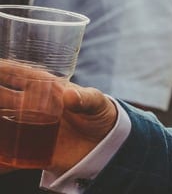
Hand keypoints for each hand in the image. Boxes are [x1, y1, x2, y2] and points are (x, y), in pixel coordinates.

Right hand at [0, 61, 116, 174]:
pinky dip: (2, 158)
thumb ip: (85, 99)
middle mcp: (31, 105)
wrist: (105, 143)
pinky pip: (9, 152)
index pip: (18, 74)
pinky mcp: (31, 148)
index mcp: (46, 87)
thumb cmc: (99, 114)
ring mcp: (29, 126)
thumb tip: (69, 96)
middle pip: (2, 97)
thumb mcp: (97, 103)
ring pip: (2, 121)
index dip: (3, 69)